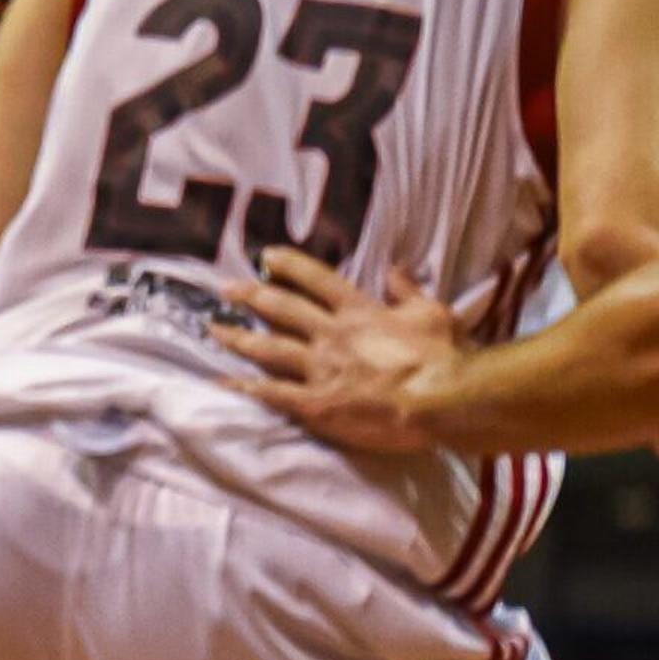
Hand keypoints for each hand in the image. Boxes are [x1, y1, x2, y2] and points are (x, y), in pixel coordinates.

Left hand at [212, 248, 468, 452]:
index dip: (289, 265)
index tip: (265, 256)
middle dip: (252, 295)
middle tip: (226, 288)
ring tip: (214, 328)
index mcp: (359, 311)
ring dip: (239, 336)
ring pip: (269, 348)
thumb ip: (408, 291)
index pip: (317, 279)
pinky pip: (272, 393)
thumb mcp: (433, 311)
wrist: (440, 400)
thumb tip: (395, 269)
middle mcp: (331, 335)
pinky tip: (221, 382)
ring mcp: (320, 369)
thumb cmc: (443, 357)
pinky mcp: (315, 403)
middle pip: (282, 309)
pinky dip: (244, 387)